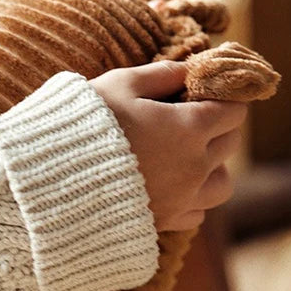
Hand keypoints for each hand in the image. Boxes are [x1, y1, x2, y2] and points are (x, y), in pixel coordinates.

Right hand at [90, 62, 246, 231]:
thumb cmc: (86, 125)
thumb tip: (187, 69)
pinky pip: (197, 213)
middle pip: (230, 143)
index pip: (233, 110)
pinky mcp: (165, 221)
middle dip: (218, 127)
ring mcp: (182, 197)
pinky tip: (173, 187)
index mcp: (190, 126)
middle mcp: (195, 165)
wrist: (57, 180)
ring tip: (189, 159)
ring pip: (222, 183)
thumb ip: (160, 75)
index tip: (206, 93)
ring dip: (213, 167)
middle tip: (192, 119)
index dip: (224, 97)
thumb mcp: (120, 85)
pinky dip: (193, 199)